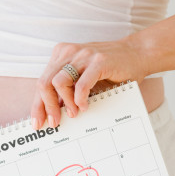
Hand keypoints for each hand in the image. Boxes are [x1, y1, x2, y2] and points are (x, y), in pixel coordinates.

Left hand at [30, 36, 147, 128]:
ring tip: (73, 113)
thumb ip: (67, 91)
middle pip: (44, 83)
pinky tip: (84, 106)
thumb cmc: (109, 70)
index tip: (37, 122)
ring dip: (65, 103)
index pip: (41, 83)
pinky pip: (81, 84)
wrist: (137, 54)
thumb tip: (53, 113)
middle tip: (55, 122)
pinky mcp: (98, 61)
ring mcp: (83, 55)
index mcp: (61, 56)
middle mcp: (68, 53)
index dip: (37, 105)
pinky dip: (80, 99)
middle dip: (47, 107)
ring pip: (58, 83)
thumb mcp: (82, 78)